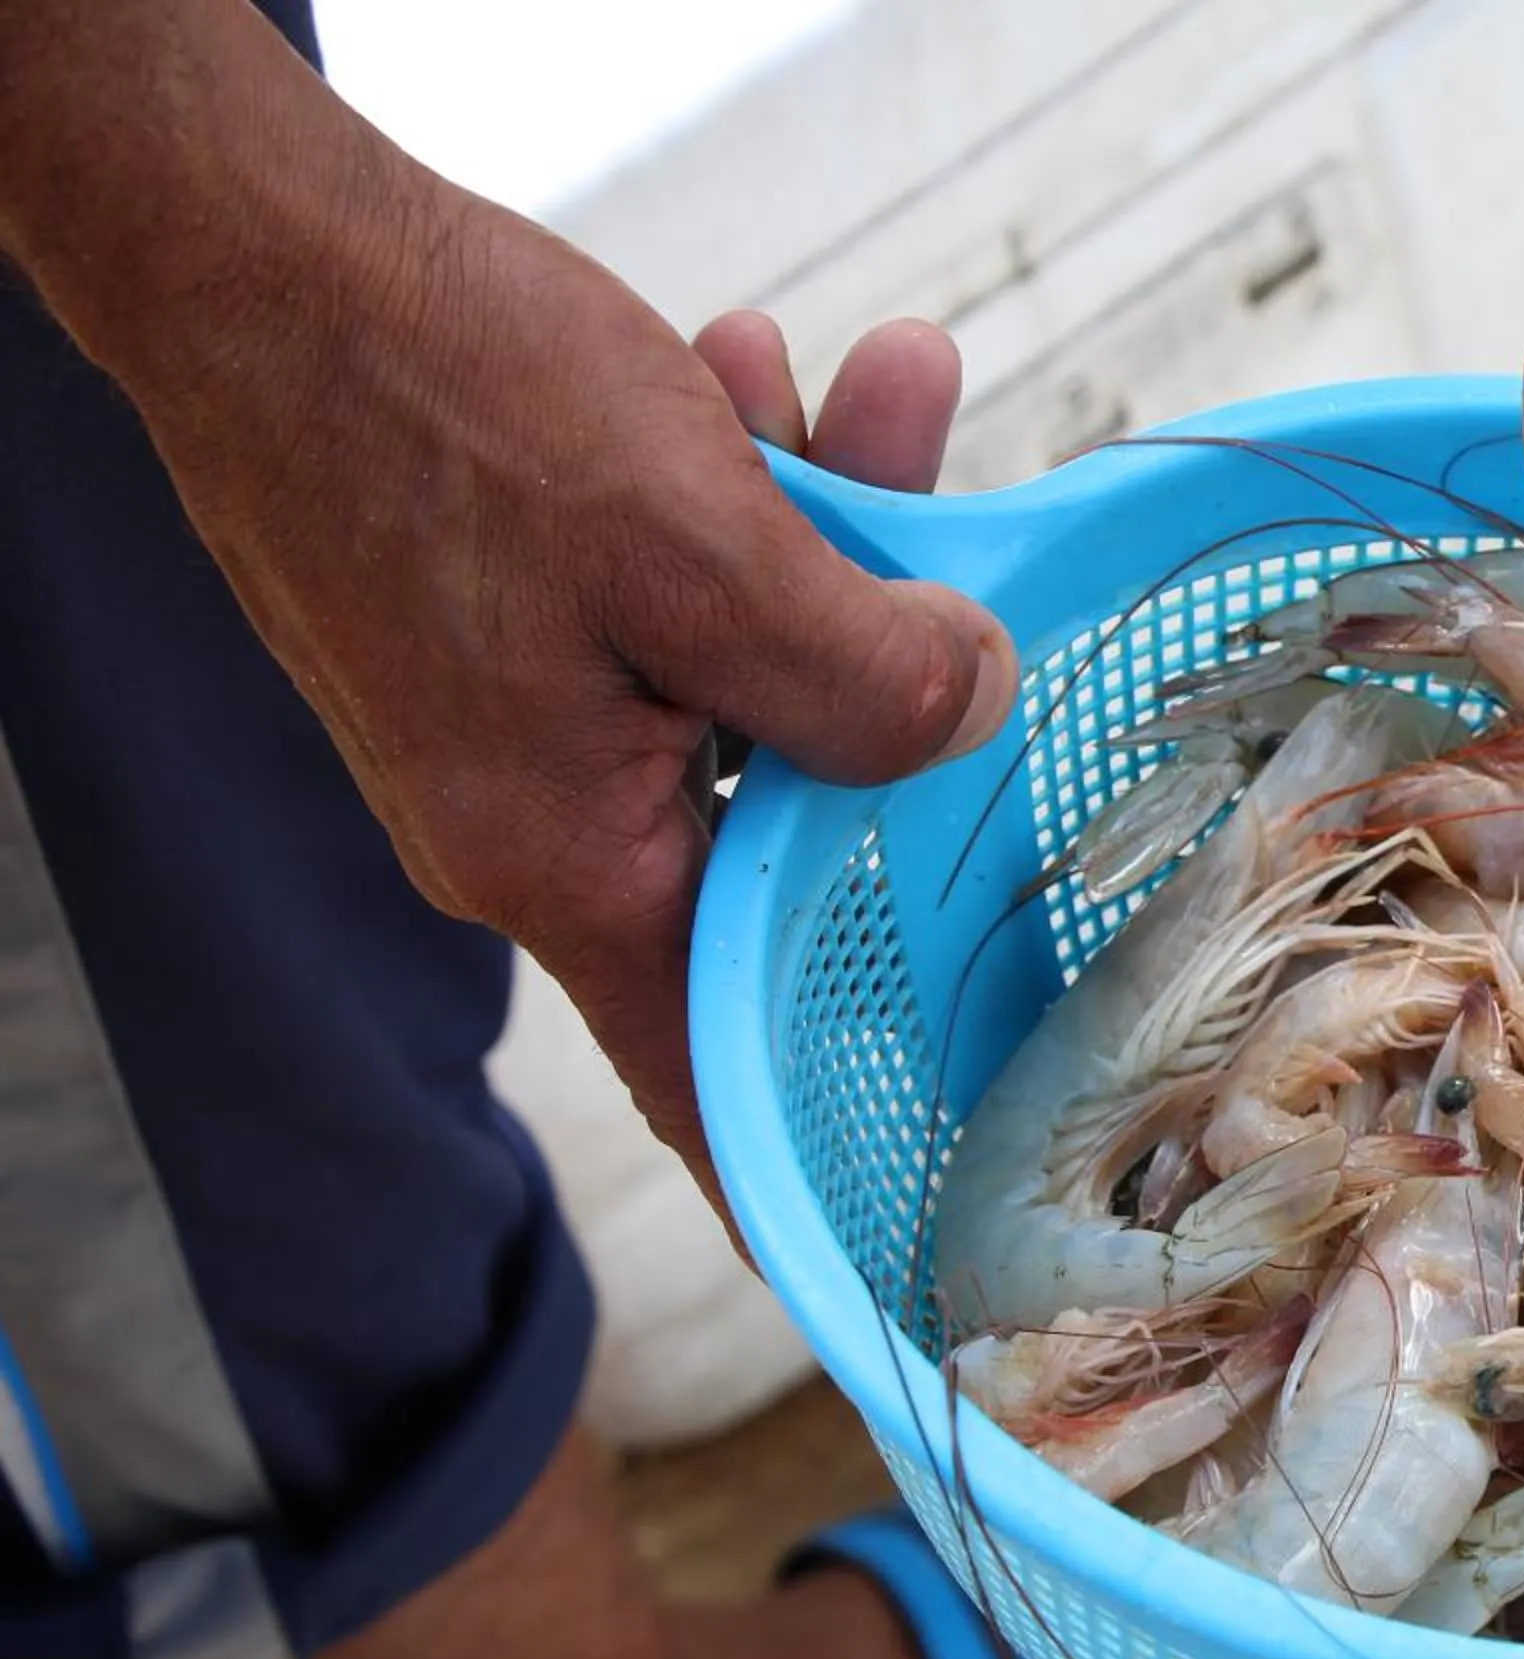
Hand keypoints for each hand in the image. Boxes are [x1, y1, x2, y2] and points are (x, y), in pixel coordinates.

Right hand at [108, 181, 1008, 1221]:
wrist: (249, 246)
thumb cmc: (441, 394)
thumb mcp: (701, 543)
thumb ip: (860, 670)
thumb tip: (976, 712)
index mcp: (562, 858)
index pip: (705, 1070)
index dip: (800, 1155)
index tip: (888, 1248)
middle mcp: (532, 817)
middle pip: (784, 814)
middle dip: (896, 679)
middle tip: (971, 554)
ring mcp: (516, 722)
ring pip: (743, 674)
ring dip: (833, 540)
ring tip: (888, 392)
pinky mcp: (506, 628)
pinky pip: (668, 600)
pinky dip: (740, 501)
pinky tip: (755, 377)